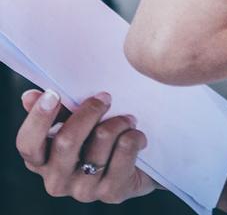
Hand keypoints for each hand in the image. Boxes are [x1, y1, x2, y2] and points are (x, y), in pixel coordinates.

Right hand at [15, 88, 159, 203]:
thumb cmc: (102, 141)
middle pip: (66, 140)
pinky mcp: (110, 192)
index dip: (38, 119)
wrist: (139, 169)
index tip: (53, 94)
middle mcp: (57, 180)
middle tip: (105, 98)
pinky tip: (136, 136)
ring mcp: (83, 190)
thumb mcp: (78, 124)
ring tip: (127, 120)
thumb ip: (56, 111)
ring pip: (101, 138)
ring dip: (119, 121)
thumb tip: (29, 96)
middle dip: (90, 112)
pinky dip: (134, 135)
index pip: (27, 144)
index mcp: (42, 162)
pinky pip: (125, 148)